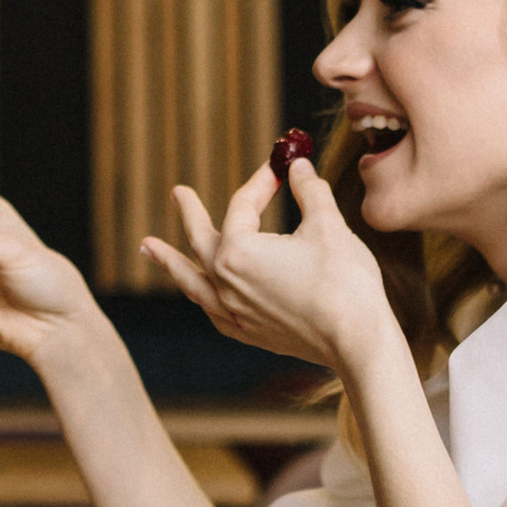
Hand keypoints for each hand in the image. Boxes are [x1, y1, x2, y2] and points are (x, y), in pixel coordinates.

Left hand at [141, 152, 396, 371]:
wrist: (357, 341)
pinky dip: (202, 295)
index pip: (243, 206)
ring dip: (171, 261)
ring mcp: (233, 312)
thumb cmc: (344, 282)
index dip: (262, 182)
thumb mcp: (327, 225)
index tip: (279, 168)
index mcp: (238, 251)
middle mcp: (226, 283)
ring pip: (193, 280)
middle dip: (191, 213)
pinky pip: (212, 310)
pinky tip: (200, 293)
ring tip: (148, 247)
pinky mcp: (248, 334)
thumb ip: (308, 190)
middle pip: (201, 240)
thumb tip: (297, 165)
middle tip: (178, 193)